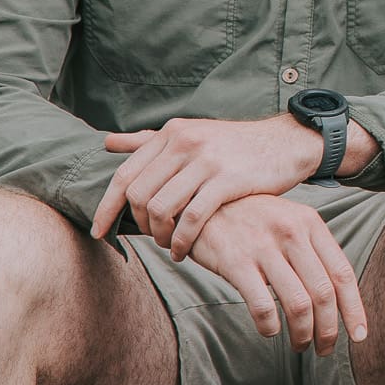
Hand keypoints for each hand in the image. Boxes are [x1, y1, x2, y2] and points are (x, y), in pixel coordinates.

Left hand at [91, 114, 328, 258]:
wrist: (285, 143)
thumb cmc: (234, 146)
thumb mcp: (192, 135)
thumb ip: (149, 140)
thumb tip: (108, 143)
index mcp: (172, 133)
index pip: (125, 174)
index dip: (107, 207)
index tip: (99, 233)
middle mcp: (185, 142)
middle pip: (138, 194)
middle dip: (138, 225)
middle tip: (152, 238)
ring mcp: (206, 160)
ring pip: (160, 207)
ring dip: (159, 236)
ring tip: (169, 246)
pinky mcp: (228, 180)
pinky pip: (192, 217)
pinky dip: (182, 241)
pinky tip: (185, 251)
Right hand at [186, 193, 367, 352]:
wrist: (202, 203)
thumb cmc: (251, 218)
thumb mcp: (289, 220)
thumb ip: (312, 249)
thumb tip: (338, 293)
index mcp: (311, 223)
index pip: (342, 273)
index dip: (354, 308)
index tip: (359, 335)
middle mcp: (292, 233)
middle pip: (323, 293)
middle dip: (329, 329)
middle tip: (324, 349)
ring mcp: (264, 247)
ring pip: (298, 304)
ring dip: (303, 334)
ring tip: (300, 345)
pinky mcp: (236, 262)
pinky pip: (262, 306)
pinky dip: (270, 327)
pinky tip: (269, 330)